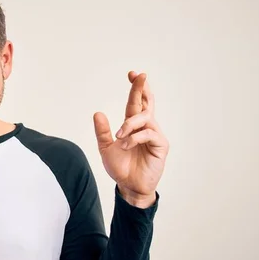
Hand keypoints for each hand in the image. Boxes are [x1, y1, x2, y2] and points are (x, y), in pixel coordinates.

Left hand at [93, 71, 168, 207]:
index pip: (135, 103)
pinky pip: (148, 134)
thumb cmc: (120, 168)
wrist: (129, 186)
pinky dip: (134, 137)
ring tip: (119, 137)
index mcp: (133, 126)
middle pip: (147, 103)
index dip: (136, 88)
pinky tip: (125, 145)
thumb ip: (102, 132)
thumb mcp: (106, 148)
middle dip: (142, 88)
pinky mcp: (160, 145)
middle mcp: (146, 127)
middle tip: (139, 76)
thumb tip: (98, 113)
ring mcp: (155, 135)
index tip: (132, 73)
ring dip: (129, 124)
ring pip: (145, 118)